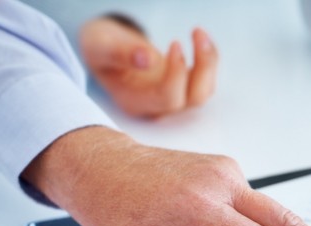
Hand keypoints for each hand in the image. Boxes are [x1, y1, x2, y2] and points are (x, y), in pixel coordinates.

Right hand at [79, 16, 217, 117]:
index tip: (175, 44)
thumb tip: (146, 59)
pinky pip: (204, 82)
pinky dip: (208, 61)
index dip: (177, 74)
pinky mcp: (182, 90)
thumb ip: (120, 53)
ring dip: (209, 63)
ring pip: (203, 92)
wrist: (105, 51)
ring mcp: (171, 101)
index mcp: (135, 102)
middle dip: (203, 66)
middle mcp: (156, 108)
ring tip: (199, 33)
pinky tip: (200, 40)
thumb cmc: (101, 49)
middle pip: (192, 99)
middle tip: (197, 33)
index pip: (167, 98)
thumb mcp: (101, 46)